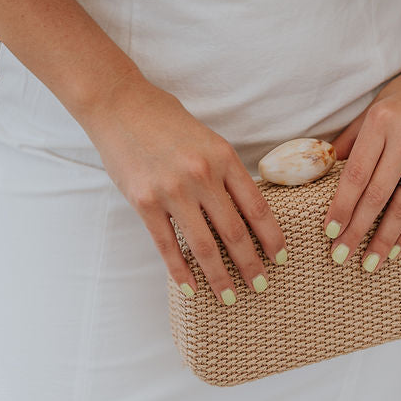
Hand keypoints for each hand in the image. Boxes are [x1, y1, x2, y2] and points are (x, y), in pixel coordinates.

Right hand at [83, 77, 288, 304]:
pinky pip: (167, 246)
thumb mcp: (206, 138)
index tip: (281, 258)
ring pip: (204, 246)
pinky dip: (180, 272)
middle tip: (261, 286)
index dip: (272, 237)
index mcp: (223, 156)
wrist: (119, 104)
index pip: (256, 207)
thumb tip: (245, 211)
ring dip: (219, 277)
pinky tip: (191, 288)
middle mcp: (201, 175)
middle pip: (235, 233)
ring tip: (230, 296)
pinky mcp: (144, 202)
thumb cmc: (165, 118)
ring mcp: (171, 190)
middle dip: (251, 265)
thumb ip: (224, 171)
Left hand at [320, 61, 400, 271]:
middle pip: (377, 196)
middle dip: (357, 230)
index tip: (329, 231)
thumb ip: (350, 142)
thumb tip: (323, 171)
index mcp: (382, 123)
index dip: (341, 206)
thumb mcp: (372, 111)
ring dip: (384, 240)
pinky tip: (396, 248)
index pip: (356, 174)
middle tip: (340, 256)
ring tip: (369, 262)